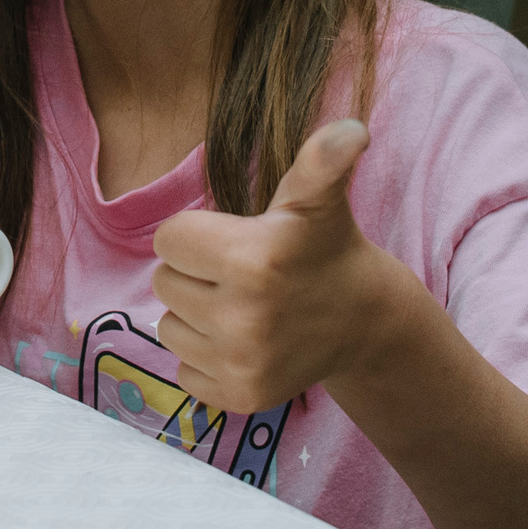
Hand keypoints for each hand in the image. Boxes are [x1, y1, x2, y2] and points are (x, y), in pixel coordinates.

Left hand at [151, 120, 414, 413]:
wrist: (362, 321)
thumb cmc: (323, 247)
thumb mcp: (318, 199)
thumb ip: (321, 161)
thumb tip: (352, 131)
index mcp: (252, 260)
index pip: (167, 240)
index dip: (196, 235)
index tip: (235, 240)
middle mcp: (245, 319)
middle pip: (164, 283)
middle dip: (195, 273)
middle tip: (242, 274)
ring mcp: (242, 364)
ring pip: (168, 328)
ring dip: (196, 315)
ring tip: (244, 307)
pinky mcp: (241, 398)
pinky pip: (182, 369)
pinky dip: (204, 356)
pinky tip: (244, 343)